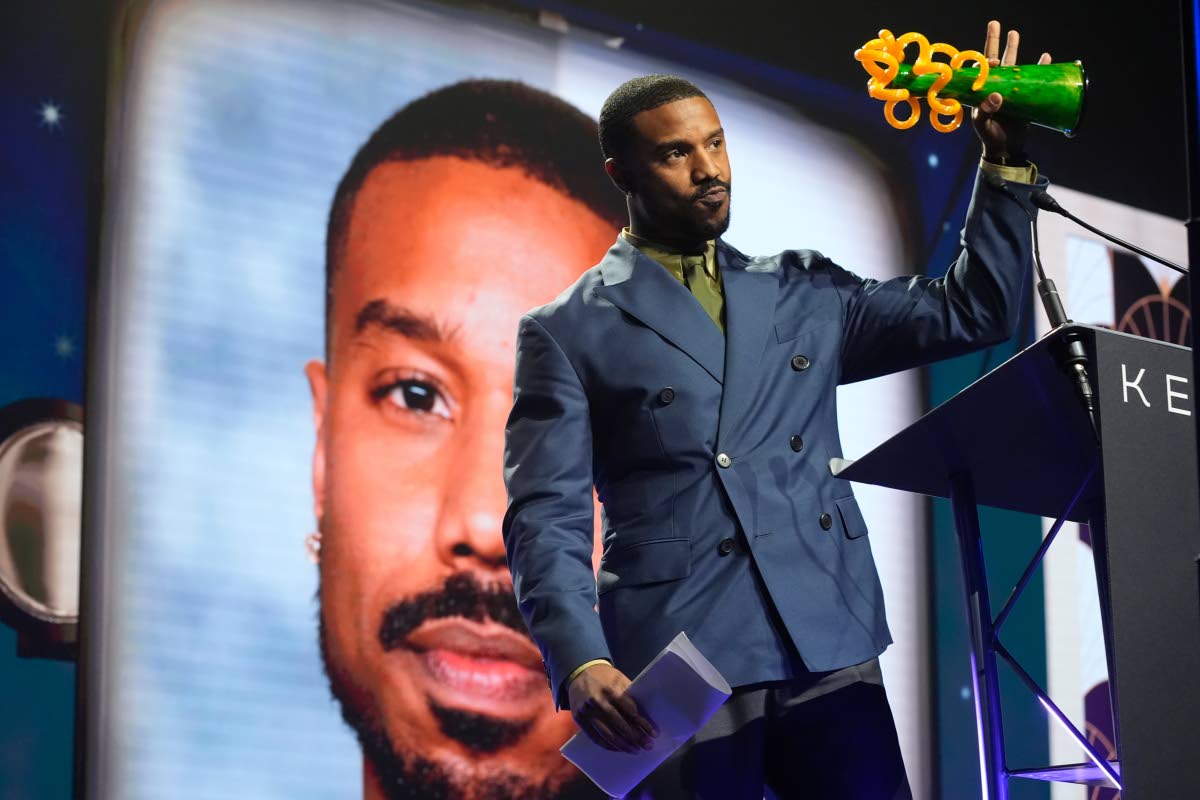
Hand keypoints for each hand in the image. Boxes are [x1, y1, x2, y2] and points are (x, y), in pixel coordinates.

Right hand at [568, 662, 659, 752]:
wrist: (579, 672)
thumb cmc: (604, 676)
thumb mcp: (619, 679)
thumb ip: (629, 696)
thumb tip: (644, 717)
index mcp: (610, 690)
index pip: (630, 712)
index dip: (643, 725)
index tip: (654, 734)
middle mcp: (598, 702)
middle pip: (620, 726)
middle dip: (636, 738)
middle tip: (647, 746)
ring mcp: (587, 712)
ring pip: (608, 735)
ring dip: (623, 746)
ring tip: (635, 750)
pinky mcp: (579, 720)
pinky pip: (595, 738)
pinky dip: (609, 746)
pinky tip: (619, 748)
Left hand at [972, 20, 1051, 161]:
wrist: (1007, 148)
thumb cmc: (990, 137)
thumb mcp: (984, 125)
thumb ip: (986, 111)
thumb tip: (995, 97)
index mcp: (981, 92)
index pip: (981, 70)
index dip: (984, 62)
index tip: (991, 60)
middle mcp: (995, 86)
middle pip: (996, 59)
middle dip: (994, 41)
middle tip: (994, 23)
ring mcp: (1010, 89)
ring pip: (1013, 64)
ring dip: (1014, 48)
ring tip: (1014, 33)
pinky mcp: (1024, 95)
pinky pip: (1034, 77)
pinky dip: (1040, 67)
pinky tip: (1045, 56)